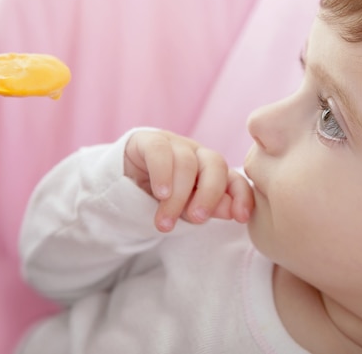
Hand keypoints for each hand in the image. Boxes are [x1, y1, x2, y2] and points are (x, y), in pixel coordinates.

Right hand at [124, 130, 253, 231]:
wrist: (120, 184)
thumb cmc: (159, 199)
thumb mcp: (185, 209)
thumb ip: (207, 208)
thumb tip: (232, 211)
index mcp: (211, 172)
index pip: (234, 179)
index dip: (241, 195)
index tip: (240, 217)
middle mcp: (197, 154)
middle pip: (215, 164)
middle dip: (209, 193)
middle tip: (197, 218)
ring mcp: (174, 144)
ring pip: (186, 163)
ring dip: (177, 196)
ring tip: (165, 222)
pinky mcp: (148, 140)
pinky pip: (160, 151)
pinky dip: (163, 173)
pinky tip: (160, 193)